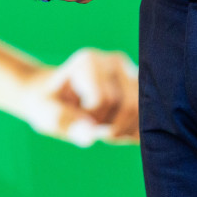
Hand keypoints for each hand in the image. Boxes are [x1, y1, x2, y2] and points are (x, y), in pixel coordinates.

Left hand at [14, 48, 139, 145]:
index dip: (93, 120)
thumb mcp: (46, 114)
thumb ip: (67, 123)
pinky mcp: (141, 86)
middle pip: (130, 105)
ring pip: (144, 111)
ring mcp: (132, 71)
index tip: (78, 122)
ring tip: (106, 129)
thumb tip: (91, 135)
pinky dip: (135, 130)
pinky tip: (118, 129)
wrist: (55, 96)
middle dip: (113, 128)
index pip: (105, 100)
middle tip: (95, 130)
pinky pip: (150, 115)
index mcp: (89, 62)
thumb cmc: (49, 105)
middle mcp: (114, 61)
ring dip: (126, 130)